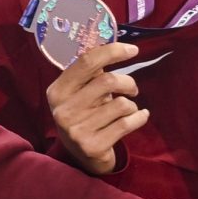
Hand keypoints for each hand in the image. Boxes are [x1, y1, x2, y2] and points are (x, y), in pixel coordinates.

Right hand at [41, 41, 148, 175]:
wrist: (82, 157)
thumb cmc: (85, 114)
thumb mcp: (79, 93)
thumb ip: (90, 72)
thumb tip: (111, 41)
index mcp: (57, 91)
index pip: (86, 61)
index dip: (112, 51)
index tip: (133, 50)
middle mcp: (63, 110)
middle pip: (108, 81)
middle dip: (128, 83)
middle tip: (133, 89)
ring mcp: (76, 130)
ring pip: (121, 104)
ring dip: (132, 105)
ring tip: (127, 110)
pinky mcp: (93, 146)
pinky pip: (127, 123)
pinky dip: (140, 117)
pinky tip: (140, 117)